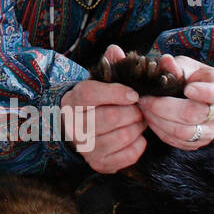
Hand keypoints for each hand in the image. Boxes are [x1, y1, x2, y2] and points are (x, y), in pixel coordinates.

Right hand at [60, 57, 145, 174]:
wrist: (78, 129)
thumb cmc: (94, 102)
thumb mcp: (97, 82)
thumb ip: (109, 66)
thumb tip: (116, 50)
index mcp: (73, 101)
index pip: (92, 94)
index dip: (116, 92)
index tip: (133, 94)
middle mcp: (74, 126)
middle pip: (111, 117)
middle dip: (133, 111)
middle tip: (140, 107)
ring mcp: (86, 148)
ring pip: (123, 136)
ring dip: (138, 127)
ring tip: (139, 120)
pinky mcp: (99, 163)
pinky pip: (129, 154)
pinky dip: (139, 144)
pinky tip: (136, 136)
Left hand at [136, 54, 213, 149]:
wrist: (199, 95)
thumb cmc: (192, 78)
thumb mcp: (186, 67)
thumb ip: (176, 66)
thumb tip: (166, 60)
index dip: (202, 92)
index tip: (187, 88)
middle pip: (193, 114)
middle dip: (163, 107)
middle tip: (145, 98)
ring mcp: (210, 131)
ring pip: (184, 132)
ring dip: (158, 120)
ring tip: (144, 108)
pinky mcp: (197, 142)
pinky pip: (177, 142)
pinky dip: (159, 130)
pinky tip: (150, 118)